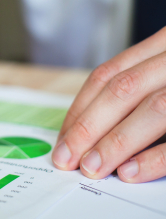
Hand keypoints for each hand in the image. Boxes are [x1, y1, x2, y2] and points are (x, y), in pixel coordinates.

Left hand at [51, 28, 165, 182]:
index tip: (62, 139)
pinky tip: (130, 171)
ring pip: (153, 107)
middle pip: (123, 89)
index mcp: (161, 47)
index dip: (80, 108)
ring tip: (91, 167)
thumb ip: (133, 90)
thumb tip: (86, 131)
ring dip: (116, 141)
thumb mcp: (160, 72)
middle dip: (89, 126)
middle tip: (66, 159)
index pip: (107, 76)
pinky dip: (156, 155)